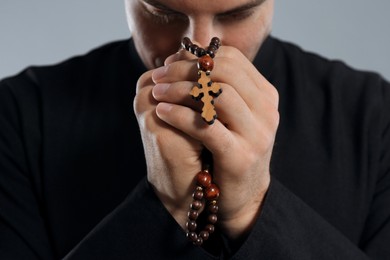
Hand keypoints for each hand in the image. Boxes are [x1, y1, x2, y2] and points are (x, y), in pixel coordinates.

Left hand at [134, 46, 278, 238]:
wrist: (242, 195)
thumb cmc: (229, 150)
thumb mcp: (230, 115)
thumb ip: (217, 86)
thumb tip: (186, 54)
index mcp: (265, 96)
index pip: (232, 59)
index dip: (198, 57)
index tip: (171, 63)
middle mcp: (267, 112)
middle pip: (225, 72)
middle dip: (186, 70)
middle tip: (159, 76)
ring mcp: (256, 135)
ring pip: (218, 95)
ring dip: (180, 90)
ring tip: (157, 93)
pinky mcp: (240, 156)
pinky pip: (206, 126)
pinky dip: (180, 115)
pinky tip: (161, 112)